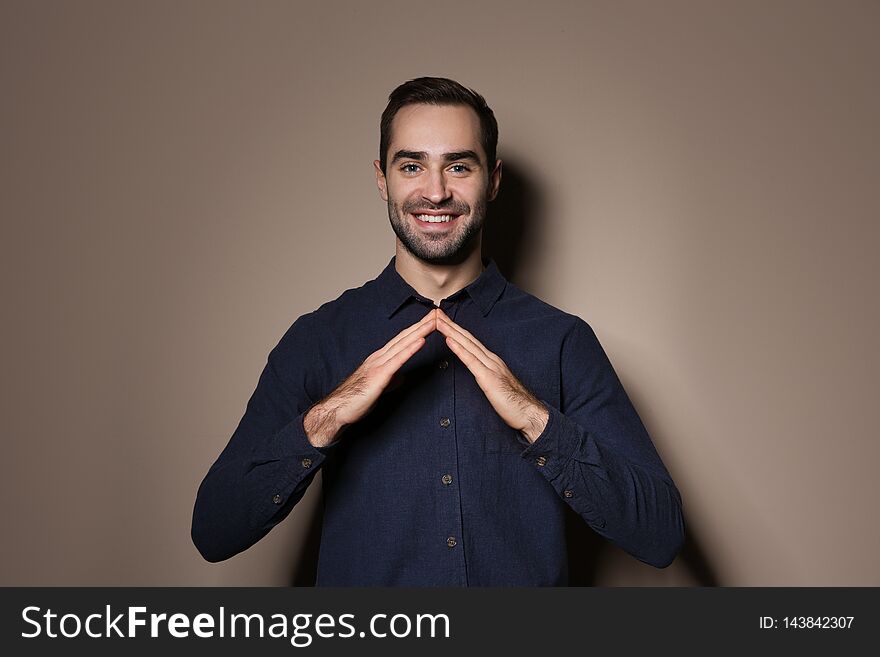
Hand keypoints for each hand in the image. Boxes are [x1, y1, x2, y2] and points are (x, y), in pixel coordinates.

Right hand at [304, 309, 437, 446]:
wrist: (339, 409)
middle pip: (405, 337)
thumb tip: (400, 377)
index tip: (431, 321)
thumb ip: (390, 379)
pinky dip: (410, 349)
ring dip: (420, 331)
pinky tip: (421, 341)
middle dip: (422, 324)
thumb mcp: (378, 386)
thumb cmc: (356, 399)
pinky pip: (398, 360)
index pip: (402, 341)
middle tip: (437, 312)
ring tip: (434, 321)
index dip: (417, 330)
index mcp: (380, 359)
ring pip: (403, 344)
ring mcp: (379, 364)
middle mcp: (380, 357)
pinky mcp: (379, 375)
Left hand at [435, 309, 548, 442]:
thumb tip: (475, 371)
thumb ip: (485, 375)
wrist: (528, 413)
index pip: (470, 342)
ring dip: (451, 332)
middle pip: (467, 338)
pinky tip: (449, 340)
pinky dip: (459, 349)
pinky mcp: (489, 378)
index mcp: (491, 361)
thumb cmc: (513, 402)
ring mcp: (490, 367)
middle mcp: (491, 359)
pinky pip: (471, 361)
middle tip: (436, 312)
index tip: (443, 321)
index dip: (455, 330)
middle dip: (450, 325)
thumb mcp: (495, 385)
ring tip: (438, 321)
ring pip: (467, 345)